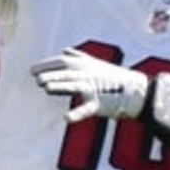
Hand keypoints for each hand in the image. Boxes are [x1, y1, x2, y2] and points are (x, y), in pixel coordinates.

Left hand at [31, 48, 149, 122]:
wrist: (137, 91)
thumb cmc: (113, 78)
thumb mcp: (96, 64)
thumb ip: (79, 57)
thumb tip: (65, 50)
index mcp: (85, 65)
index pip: (62, 61)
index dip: (47, 65)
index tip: (33, 71)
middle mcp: (88, 74)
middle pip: (67, 72)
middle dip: (51, 74)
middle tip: (36, 78)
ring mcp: (94, 89)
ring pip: (74, 86)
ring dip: (60, 86)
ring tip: (46, 88)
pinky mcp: (99, 105)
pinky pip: (87, 110)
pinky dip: (77, 114)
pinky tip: (66, 118)